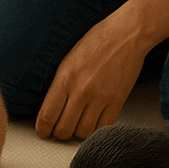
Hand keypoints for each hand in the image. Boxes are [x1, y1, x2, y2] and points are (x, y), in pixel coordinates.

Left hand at [35, 9, 147, 139]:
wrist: (126, 34)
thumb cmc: (96, 40)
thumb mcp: (68, 58)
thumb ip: (59, 82)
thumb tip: (50, 104)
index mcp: (65, 78)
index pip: (48, 115)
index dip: (42, 129)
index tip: (43, 131)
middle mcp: (81, 90)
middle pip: (64, 129)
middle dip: (59, 133)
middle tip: (59, 129)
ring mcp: (101, 98)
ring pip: (83, 132)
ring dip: (78, 133)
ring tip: (76, 125)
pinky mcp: (117, 101)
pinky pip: (104, 126)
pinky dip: (97, 129)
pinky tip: (93, 121)